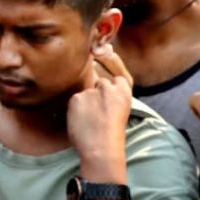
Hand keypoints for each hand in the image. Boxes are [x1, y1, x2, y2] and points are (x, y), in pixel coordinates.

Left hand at [66, 44, 132, 168]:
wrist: (101, 148)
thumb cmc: (110, 132)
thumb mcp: (119, 107)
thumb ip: (112, 90)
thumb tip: (96, 64)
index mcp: (125, 91)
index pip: (118, 70)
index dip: (110, 60)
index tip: (103, 50)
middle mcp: (110, 87)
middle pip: (98, 81)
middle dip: (96, 95)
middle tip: (98, 114)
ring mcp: (93, 91)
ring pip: (85, 92)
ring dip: (86, 104)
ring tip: (92, 121)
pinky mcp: (78, 97)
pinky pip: (75, 100)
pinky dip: (77, 109)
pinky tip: (83, 121)